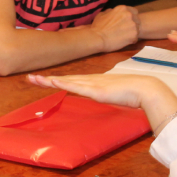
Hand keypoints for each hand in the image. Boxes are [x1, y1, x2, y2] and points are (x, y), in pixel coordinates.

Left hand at [27, 73, 176, 131]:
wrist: (146, 89)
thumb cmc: (135, 93)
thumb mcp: (116, 95)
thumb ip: (108, 95)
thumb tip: (105, 98)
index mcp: (95, 81)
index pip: (72, 80)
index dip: (57, 80)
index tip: (43, 80)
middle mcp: (91, 80)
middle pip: (64, 79)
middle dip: (47, 79)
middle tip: (30, 78)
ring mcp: (93, 84)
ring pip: (66, 81)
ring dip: (49, 81)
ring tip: (34, 79)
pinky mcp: (96, 90)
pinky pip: (76, 87)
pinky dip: (62, 84)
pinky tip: (52, 82)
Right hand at [91, 6, 139, 52]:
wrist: (98, 38)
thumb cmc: (98, 26)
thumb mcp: (102, 14)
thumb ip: (110, 11)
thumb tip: (112, 11)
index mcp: (123, 8)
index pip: (134, 11)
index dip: (130, 17)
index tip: (125, 22)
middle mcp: (130, 15)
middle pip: (137, 20)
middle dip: (132, 25)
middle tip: (124, 30)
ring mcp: (133, 25)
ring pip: (137, 29)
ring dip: (132, 33)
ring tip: (123, 37)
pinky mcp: (134, 35)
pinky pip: (135, 38)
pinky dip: (131, 40)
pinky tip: (123, 41)